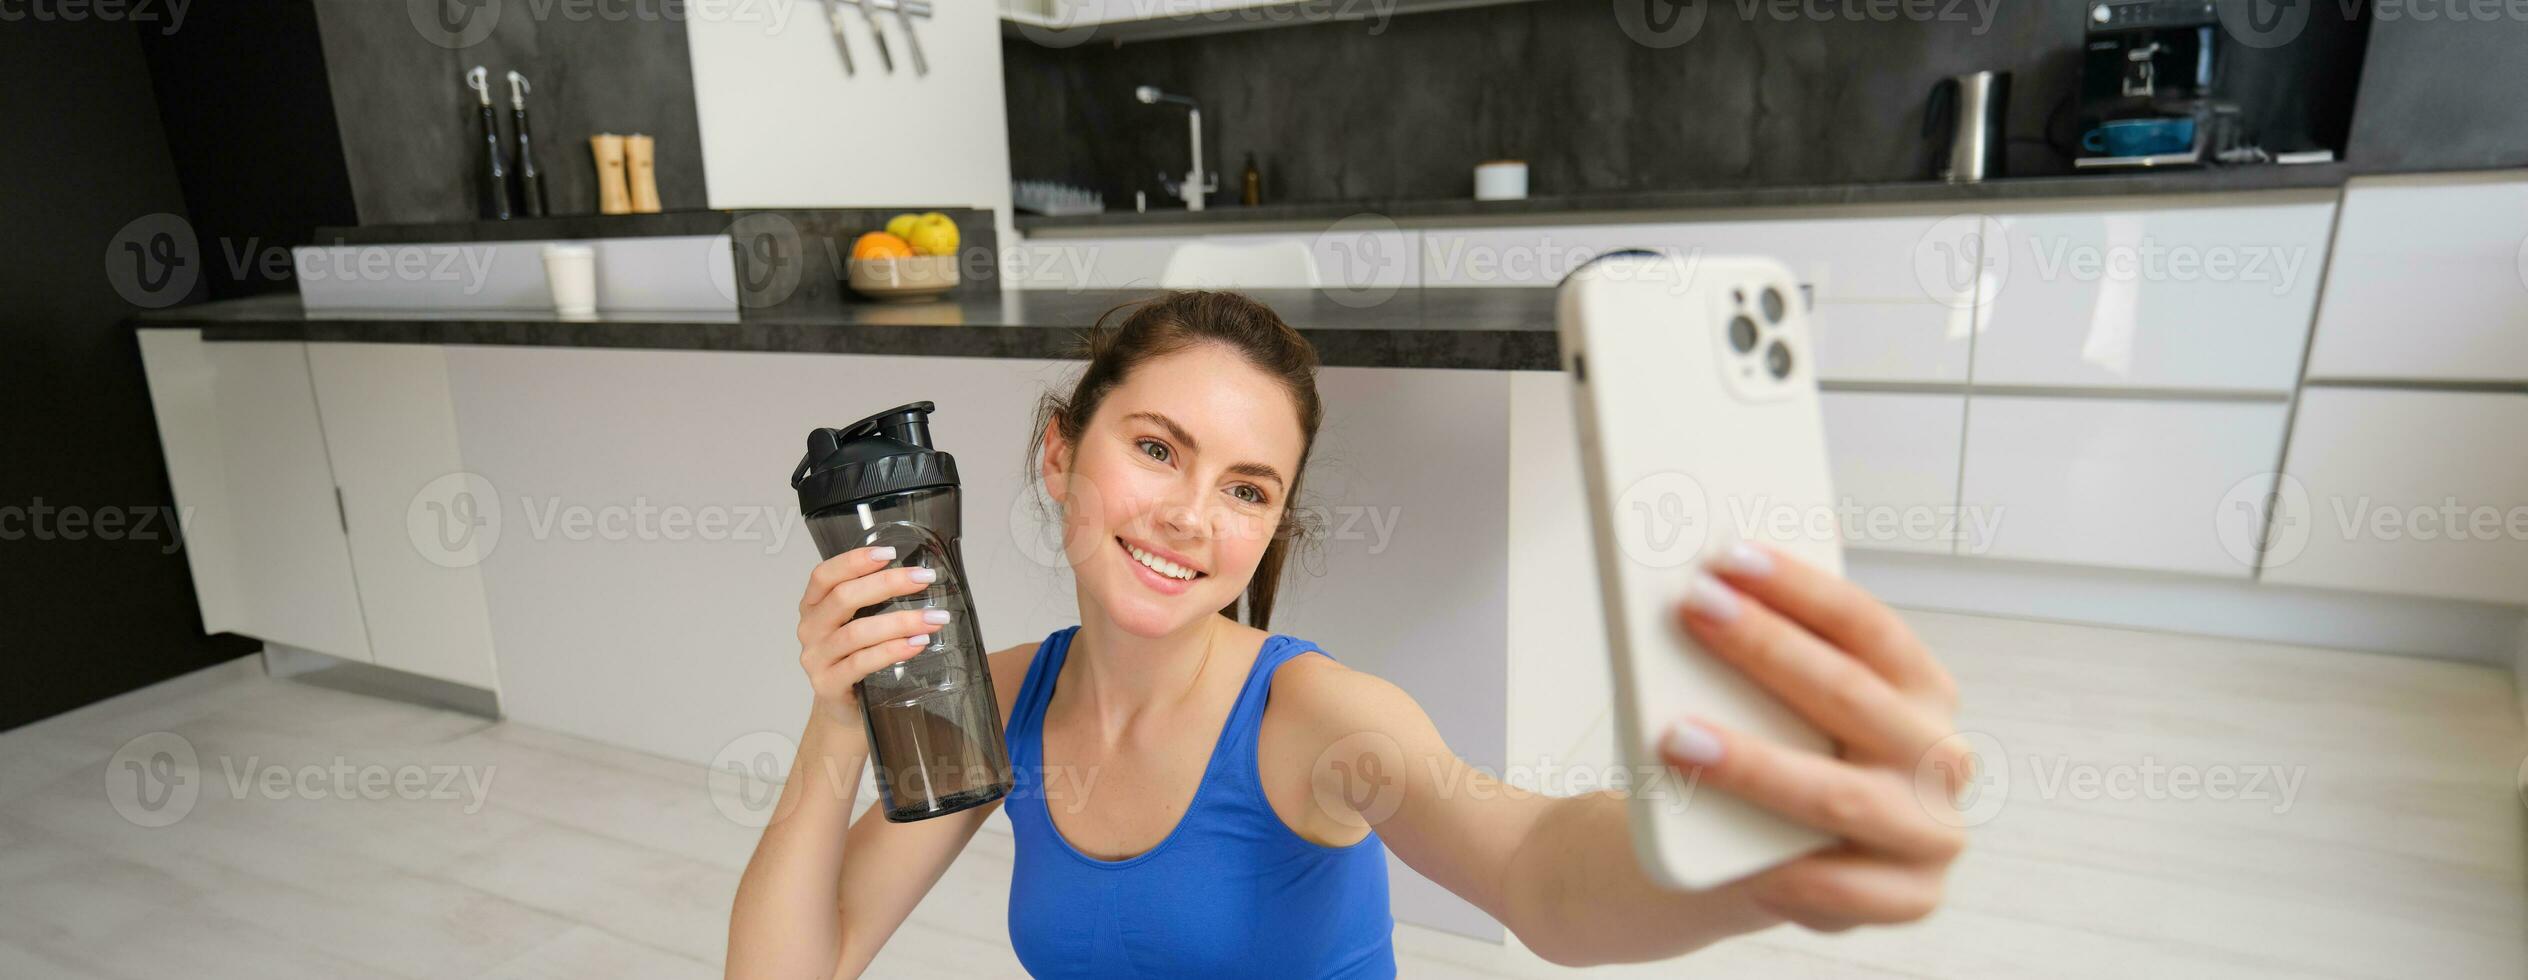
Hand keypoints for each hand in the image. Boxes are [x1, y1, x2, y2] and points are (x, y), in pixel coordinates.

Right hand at [796, 545, 952, 725]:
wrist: (844, 710)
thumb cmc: (855, 658)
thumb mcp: (857, 624)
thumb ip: (875, 600)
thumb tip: (919, 575)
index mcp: (813, 606)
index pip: (825, 575)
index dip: (854, 561)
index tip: (889, 553)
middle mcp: (810, 629)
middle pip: (843, 598)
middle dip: (888, 584)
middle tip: (924, 579)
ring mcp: (816, 659)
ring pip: (857, 633)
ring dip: (899, 622)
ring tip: (933, 618)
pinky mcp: (828, 684)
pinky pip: (861, 663)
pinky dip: (892, 651)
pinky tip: (916, 644)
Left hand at [1658, 542, 1968, 931]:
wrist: (1782, 857)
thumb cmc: (1786, 752)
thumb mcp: (1790, 694)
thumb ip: (1781, 637)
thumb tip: (1723, 565)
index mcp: (1922, 688)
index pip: (1867, 624)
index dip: (1799, 587)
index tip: (1727, 557)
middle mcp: (1939, 755)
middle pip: (1850, 694)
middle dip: (1766, 649)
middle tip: (1693, 611)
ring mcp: (1931, 830)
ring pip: (1838, 794)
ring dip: (1753, 764)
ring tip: (1675, 736)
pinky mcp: (1911, 897)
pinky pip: (1843, 887)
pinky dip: (1783, 867)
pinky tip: (1723, 842)